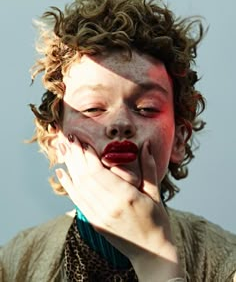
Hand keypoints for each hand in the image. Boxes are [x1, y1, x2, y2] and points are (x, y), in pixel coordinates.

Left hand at [56, 133, 182, 279]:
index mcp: (126, 196)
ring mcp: (99, 216)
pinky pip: (77, 201)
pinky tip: (61, 173)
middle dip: (75, 155)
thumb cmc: (157, 220)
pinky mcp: (95, 223)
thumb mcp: (155, 193)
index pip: (99, 171)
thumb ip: (149, 167)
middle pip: (85, 176)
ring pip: (78, 187)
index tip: (81, 138)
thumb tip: (145, 144)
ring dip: (69, 166)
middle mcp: (109, 206)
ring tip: (62, 149)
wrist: (152, 253)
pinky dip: (68, 185)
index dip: (88, 154)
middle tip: (68, 138)